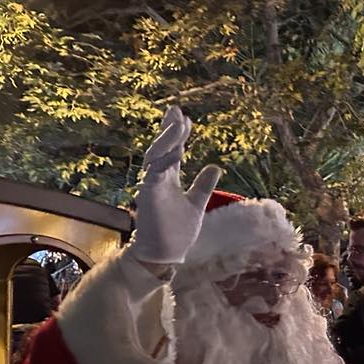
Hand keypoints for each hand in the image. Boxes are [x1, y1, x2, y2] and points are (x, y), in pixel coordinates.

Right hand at [129, 106, 221, 266]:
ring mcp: (151, 185)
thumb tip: (215, 167)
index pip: (173, 150)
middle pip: (163, 147)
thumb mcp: (197, 203)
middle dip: (169, 129)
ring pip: (156, 156)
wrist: (165, 254)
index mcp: (168, 178)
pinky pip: (153, 173)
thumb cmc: (177, 231)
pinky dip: (162, 160)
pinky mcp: (148, 195)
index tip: (185, 117)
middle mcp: (158, 178)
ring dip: (167, 139)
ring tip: (177, 123)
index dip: (178, 134)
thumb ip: (203, 185)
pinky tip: (173, 149)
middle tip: (176, 109)